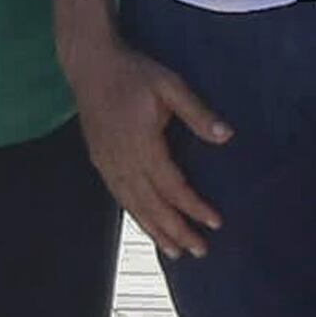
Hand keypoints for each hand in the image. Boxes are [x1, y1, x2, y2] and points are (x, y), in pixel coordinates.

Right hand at [61, 23, 226, 259]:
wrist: (89, 65)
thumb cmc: (133, 72)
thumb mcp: (169, 84)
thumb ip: (197, 112)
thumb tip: (226, 137)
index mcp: (142, 144)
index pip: (172, 186)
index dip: (193, 207)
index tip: (215, 222)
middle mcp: (123, 160)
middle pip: (152, 205)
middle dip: (176, 230)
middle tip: (199, 251)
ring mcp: (108, 163)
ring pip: (134, 206)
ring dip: (155, 230)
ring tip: (176, 251)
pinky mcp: (100, 161)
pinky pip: (120, 197)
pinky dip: (136, 216)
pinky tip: (146, 225)